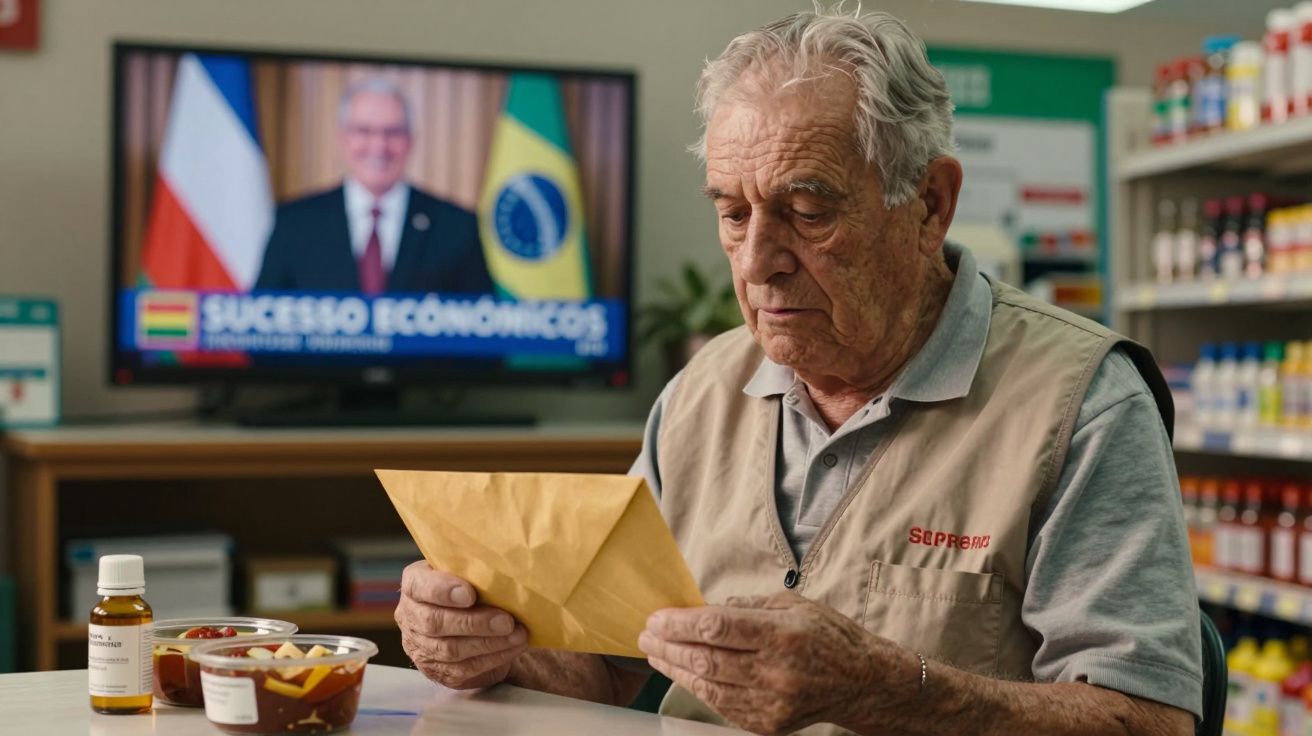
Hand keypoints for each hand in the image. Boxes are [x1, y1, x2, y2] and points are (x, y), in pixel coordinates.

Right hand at [395, 561, 529, 688]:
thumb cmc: (470, 587)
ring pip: (450, 650)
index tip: (470, 594)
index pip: (419, 586)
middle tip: (506, 621)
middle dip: (474, 623)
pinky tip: (512, 647)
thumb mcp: (466, 572)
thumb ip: (473, 569)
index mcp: (414, 584)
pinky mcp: (437, 671)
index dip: (443, 591)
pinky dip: (492, 659)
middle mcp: (410, 616)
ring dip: (489, 643)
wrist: (469, 622)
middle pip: (435, 623)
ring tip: (517, 635)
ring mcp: (420, 647)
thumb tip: (502, 568)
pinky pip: (463, 668)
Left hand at [638, 591, 916, 734]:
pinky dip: (698, 689)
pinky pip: (722, 706)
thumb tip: (703, 608)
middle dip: (669, 646)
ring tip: (656, 654)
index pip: (717, 628)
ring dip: (675, 670)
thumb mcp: (792, 604)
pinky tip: (683, 675)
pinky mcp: (768, 724)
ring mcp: (772, 702)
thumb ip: (746, 606)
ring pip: (708, 687)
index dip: (680, 624)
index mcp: (782, 633)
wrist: (862, 681)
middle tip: (646, 635)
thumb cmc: (827, 635)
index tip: (657, 617)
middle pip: (706, 660)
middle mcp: (776, 671)